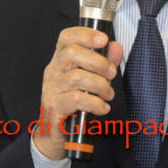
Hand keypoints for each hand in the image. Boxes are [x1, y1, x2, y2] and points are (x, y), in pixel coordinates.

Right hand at [33, 26, 122, 159]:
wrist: (55, 133)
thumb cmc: (74, 103)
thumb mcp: (91, 80)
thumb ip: (104, 62)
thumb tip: (116, 47)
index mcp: (61, 60)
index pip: (66, 37)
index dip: (85, 34)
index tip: (104, 39)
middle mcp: (53, 71)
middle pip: (72, 53)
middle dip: (99, 62)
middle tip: (111, 74)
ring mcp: (51, 89)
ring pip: (77, 77)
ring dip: (100, 85)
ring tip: (108, 94)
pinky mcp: (53, 107)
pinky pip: (76, 99)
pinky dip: (95, 103)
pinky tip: (102, 108)